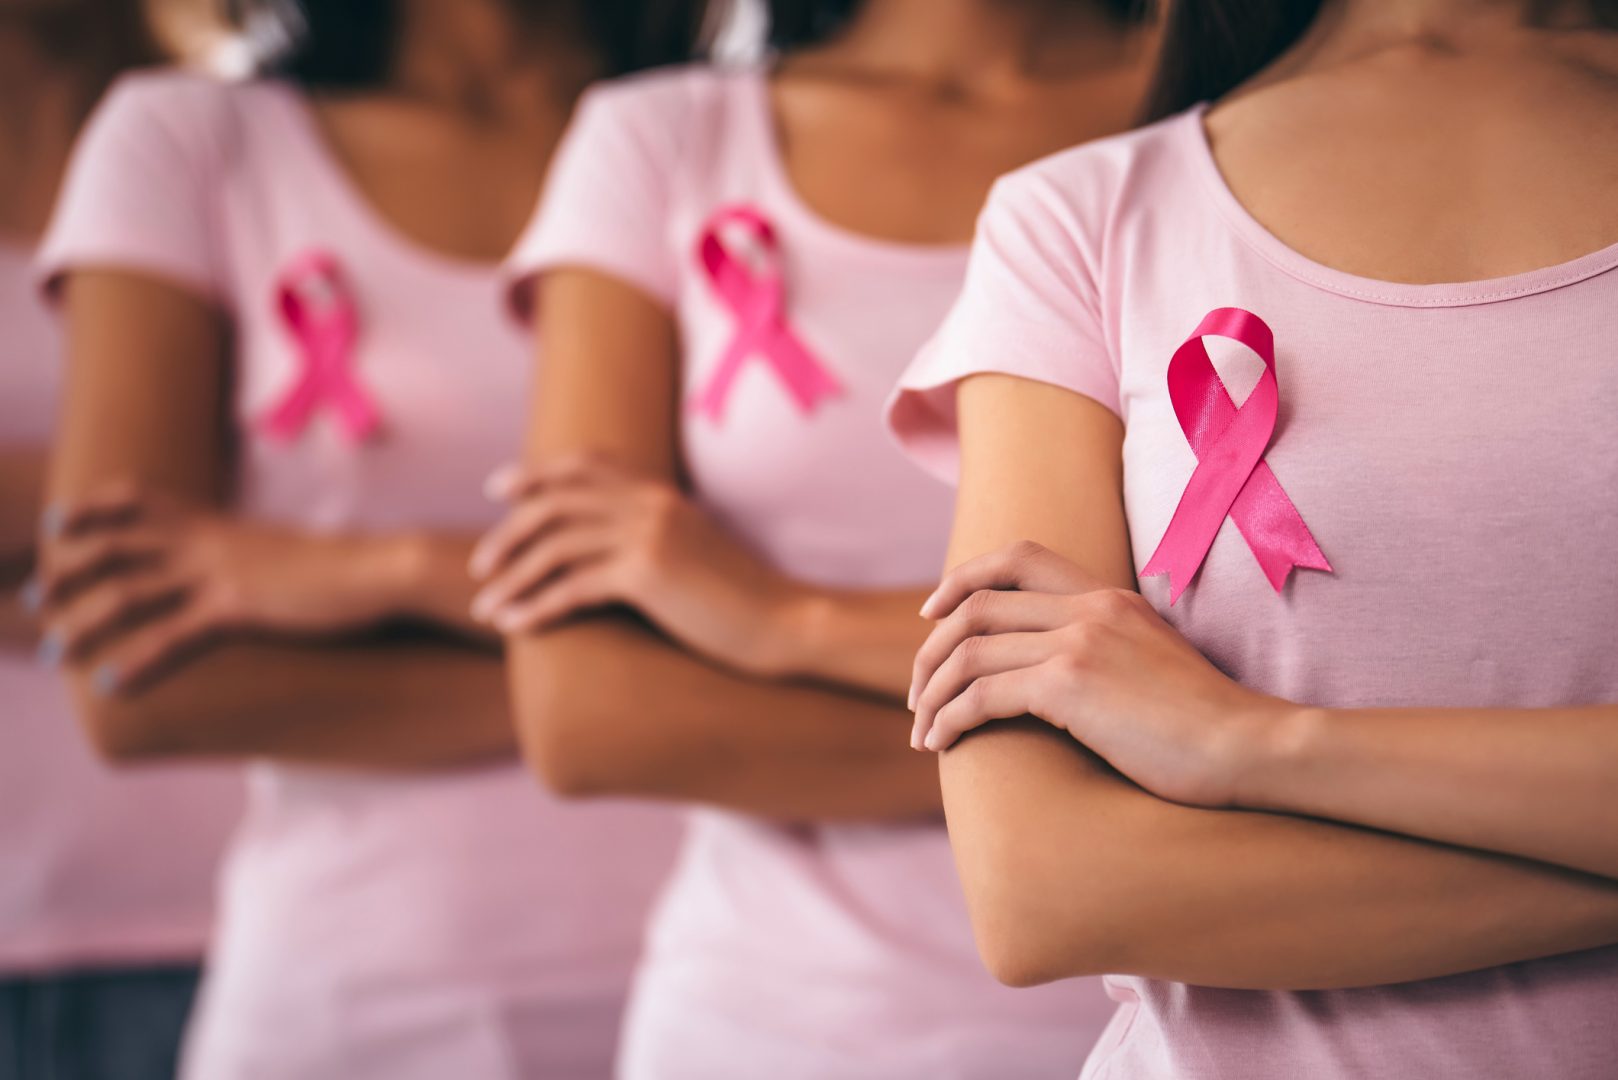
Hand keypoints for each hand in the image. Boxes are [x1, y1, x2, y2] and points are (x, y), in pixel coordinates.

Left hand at [36, 484, 413, 690]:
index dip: (91, 509)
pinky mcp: (239, 608)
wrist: (379, 569)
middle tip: (37, 601)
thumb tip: (236, 571)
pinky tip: (114, 684)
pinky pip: (174, 637)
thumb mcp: (280, 553)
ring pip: (129, 594)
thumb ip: (246, 556)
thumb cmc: (340, 567)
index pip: (138, 500)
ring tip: (57, 655)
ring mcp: (220, 573)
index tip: (58, 525)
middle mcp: (207, 541)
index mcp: (216, 522)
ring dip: (83, 625)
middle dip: (66, 573)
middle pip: (115, 546)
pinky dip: (139, 662)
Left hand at [469, 456, 806, 676]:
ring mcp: (648, 534)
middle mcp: (650, 503)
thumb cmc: (741, 599)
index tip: (499, 489)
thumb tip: (612, 547)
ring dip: (511, 577)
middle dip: (508, 532)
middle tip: (480, 564)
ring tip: (485, 606)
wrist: (784, 622)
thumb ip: (656, 533)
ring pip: (555, 547)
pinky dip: (534, 607)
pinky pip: (571, 588)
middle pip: (556, 503)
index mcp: (661, 492)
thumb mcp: (696, 550)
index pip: (585, 465)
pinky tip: (513, 626)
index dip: (535, 474)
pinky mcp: (647, 574)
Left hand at [907, 540, 1291, 807]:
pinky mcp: (1070, 686)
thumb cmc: (1209, 726)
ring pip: (968, 651)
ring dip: (932, 691)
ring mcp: (1079, 642)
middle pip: (976, 604)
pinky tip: (941, 746)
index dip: (962, 579)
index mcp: (1109, 596)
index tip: (933, 615)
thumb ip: (1109, 649)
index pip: (1017, 556)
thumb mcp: (1155, 663)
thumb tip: (1061, 677)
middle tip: (917, 692)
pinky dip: (950, 719)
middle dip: (931, 649)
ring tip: (922, 731)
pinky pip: (981, 695)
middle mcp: (1089, 607)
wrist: (1251, 748)